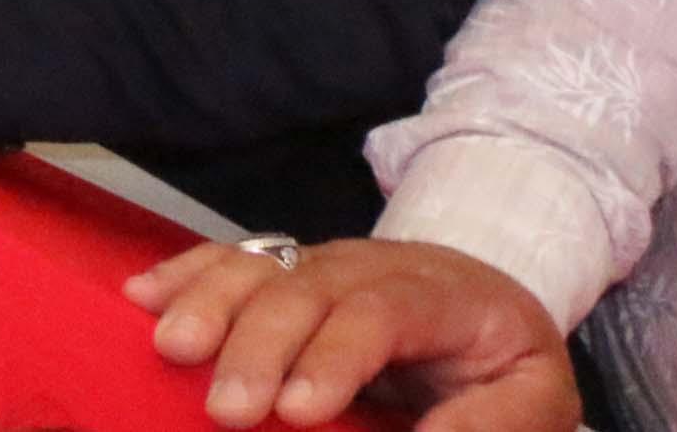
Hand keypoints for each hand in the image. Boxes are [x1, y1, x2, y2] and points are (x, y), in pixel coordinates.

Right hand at [127, 237, 579, 431]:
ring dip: (207, 305)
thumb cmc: (506, 358)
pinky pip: (229, 261)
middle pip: (305, 288)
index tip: (298, 411)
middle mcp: (369, 266)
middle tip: (227, 411)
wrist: (488, 293)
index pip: (379, 313)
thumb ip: (494, 420)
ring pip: (257, 266)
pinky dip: (183, 276)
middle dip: (257, 346)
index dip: (334, 356)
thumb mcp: (536, 394)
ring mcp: (320, 262)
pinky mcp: (285, 270)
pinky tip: (141, 296)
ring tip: (171, 348)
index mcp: (440, 295)